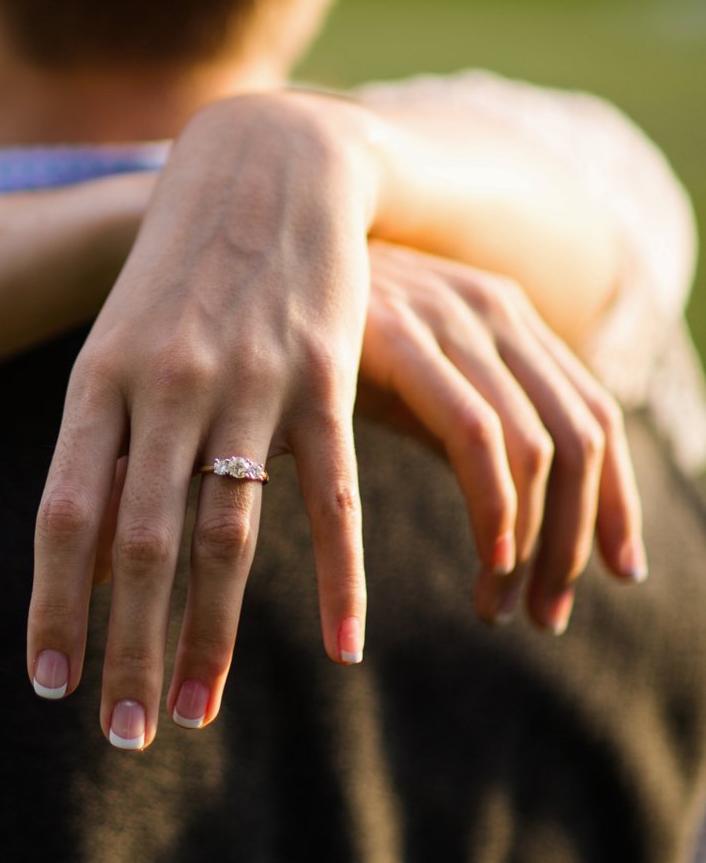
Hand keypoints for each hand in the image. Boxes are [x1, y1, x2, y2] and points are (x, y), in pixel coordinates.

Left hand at [27, 92, 376, 749]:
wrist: (264, 168)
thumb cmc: (177, 272)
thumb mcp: (118, 343)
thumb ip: (102, 439)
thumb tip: (79, 554)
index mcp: (98, 380)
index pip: (62, 514)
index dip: (53, 604)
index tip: (49, 685)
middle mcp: (164, 383)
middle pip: (139, 542)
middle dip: (130, 649)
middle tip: (125, 736)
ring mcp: (245, 379)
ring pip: (227, 533)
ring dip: (212, 635)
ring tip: (198, 713)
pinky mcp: (324, 375)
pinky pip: (329, 494)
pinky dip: (339, 578)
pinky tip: (342, 647)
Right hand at [357, 242, 646, 631]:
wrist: (246, 249)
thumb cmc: (320, 328)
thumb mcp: (408, 375)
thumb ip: (464, 428)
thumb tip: (515, 525)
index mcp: (507, 313)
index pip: (596, 414)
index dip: (617, 502)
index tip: (617, 572)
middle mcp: (493, 308)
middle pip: (582, 437)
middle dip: (576, 539)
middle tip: (547, 613)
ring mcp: (450, 319)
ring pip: (539, 448)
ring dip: (532, 544)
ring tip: (503, 605)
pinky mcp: (400, 338)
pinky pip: (476, 438)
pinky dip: (493, 509)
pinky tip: (486, 560)